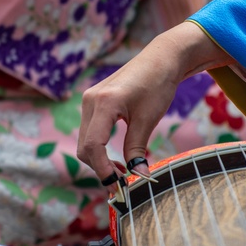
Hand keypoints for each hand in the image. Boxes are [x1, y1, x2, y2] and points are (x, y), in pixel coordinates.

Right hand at [77, 21, 230, 185]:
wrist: (160, 59)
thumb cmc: (157, 85)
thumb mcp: (148, 119)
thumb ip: (137, 149)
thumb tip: (136, 176)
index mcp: (104, 103)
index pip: (93, 146)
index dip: (102, 170)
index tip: (117, 186)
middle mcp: (90, 100)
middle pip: (85, 147)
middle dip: (100, 168)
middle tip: (122, 184)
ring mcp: (89, 100)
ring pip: (85, 141)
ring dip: (99, 160)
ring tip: (121, 173)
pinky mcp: (92, 102)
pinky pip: (89, 132)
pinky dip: (99, 149)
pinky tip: (115, 159)